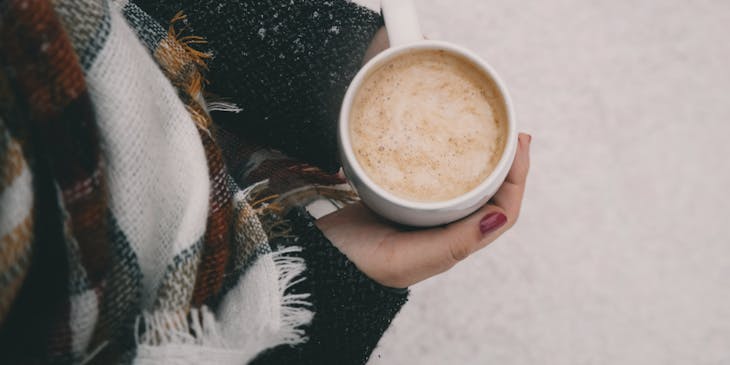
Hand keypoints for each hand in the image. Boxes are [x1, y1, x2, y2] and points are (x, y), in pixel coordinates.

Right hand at [316, 133, 531, 287]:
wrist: (318, 262)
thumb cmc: (361, 265)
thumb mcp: (410, 259)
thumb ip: (454, 243)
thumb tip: (500, 218)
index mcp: (454, 244)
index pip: (502, 210)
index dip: (518, 178)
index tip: (520, 142)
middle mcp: (444, 229)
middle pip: (489, 193)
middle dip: (505, 163)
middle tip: (510, 129)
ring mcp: (422, 214)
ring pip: (463, 184)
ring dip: (480, 159)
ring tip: (485, 131)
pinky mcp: (399, 200)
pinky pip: (432, 177)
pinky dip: (445, 158)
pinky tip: (438, 140)